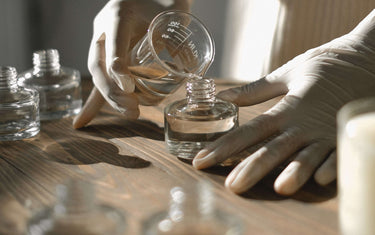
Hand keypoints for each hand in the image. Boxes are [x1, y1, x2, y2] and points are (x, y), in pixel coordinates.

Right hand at [73, 0, 190, 128]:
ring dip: (111, 99)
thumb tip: (188, 72)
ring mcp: (103, 42)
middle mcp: (105, 29)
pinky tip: (82, 122)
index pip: (114, 43)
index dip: (118, 67)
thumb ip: (179, 38)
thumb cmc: (166, 1)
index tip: (129, 88)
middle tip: (133, 108)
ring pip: (99, 74)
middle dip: (113, 91)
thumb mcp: (173, 14)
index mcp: (119, 14)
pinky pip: (100, 79)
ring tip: (131, 113)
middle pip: (99, 64)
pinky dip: (94, 101)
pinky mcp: (107, 55)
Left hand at [193, 10, 374, 194]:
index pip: (248, 131)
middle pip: (272, 149)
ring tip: (280, 188)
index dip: (223, 147)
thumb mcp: (286, 74)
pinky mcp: (345, 135)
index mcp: (285, 108)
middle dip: (251, 169)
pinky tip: (321, 180)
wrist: (365, 59)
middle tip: (232, 187)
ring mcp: (325, 132)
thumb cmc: (323, 66)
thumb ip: (255, 90)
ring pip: (306, 156)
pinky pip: (339, 154)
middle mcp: (302, 124)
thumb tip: (224, 96)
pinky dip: (333, 166)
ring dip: (294, 172)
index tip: (202, 161)